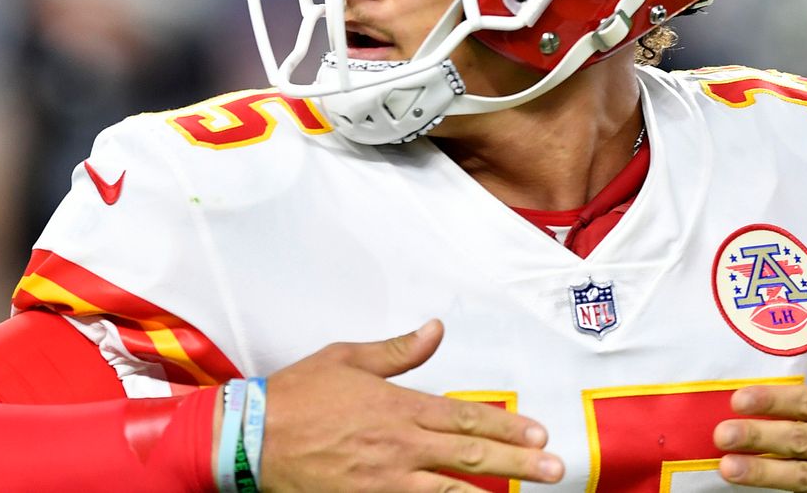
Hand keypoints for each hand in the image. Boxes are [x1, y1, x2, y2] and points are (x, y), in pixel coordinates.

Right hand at [253, 319, 564, 491]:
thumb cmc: (297, 396)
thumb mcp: (347, 359)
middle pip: (469, 456)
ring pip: (450, 492)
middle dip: (518, 462)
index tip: (539, 432)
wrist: (250, 438)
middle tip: (556, 468)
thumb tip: (435, 329)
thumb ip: (397, 350)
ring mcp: (383, 481)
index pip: (464, 418)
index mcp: (397, 407)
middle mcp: (398, 446)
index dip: (506, 426)